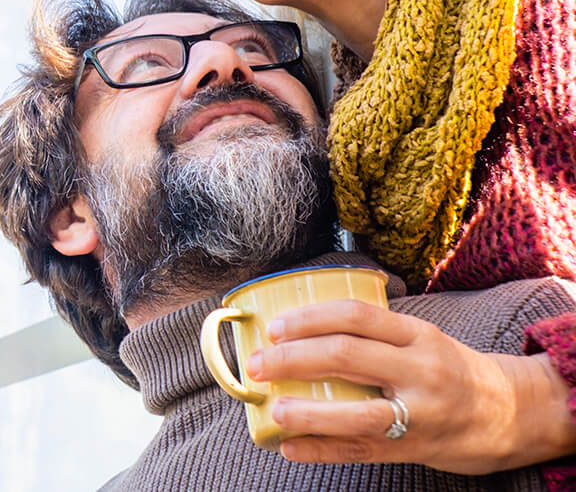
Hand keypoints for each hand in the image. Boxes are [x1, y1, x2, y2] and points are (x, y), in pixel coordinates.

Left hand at [244, 299, 575, 473]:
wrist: (512, 413)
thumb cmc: (450, 369)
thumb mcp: (421, 339)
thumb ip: (374, 334)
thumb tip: (300, 326)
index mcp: (417, 335)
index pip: (355, 315)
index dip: (308, 319)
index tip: (274, 328)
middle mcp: (420, 371)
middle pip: (346, 356)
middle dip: (292, 359)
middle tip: (256, 364)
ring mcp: (420, 414)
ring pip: (357, 414)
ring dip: (308, 413)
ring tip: (273, 409)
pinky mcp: (416, 449)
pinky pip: (361, 452)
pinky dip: (320, 451)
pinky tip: (288, 448)